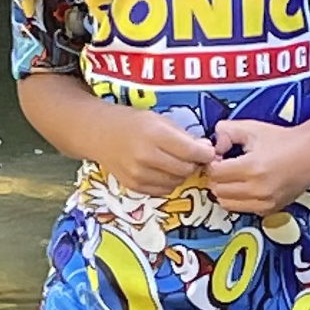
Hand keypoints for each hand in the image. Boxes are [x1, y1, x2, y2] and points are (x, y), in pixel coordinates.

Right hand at [95, 110, 217, 195]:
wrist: (101, 134)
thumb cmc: (133, 123)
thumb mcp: (160, 120)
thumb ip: (184, 136)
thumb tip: (208, 151)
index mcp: (154, 134)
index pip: (192, 152)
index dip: (206, 153)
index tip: (208, 151)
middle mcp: (145, 157)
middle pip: (186, 169)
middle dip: (193, 163)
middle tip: (190, 155)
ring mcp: (138, 174)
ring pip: (177, 182)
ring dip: (181, 173)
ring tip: (173, 161)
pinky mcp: (135, 186)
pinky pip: (164, 190)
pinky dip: (168, 181)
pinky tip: (162, 170)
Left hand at [204, 118, 309, 215]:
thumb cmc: (284, 141)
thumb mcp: (252, 128)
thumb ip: (225, 131)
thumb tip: (213, 146)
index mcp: (252, 167)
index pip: (214, 174)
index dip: (212, 164)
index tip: (218, 158)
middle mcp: (258, 189)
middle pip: (217, 190)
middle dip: (216, 178)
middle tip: (224, 167)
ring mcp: (264, 202)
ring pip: (226, 203)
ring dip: (225, 190)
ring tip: (234, 177)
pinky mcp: (269, 210)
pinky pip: (242, 209)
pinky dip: (238, 199)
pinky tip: (245, 186)